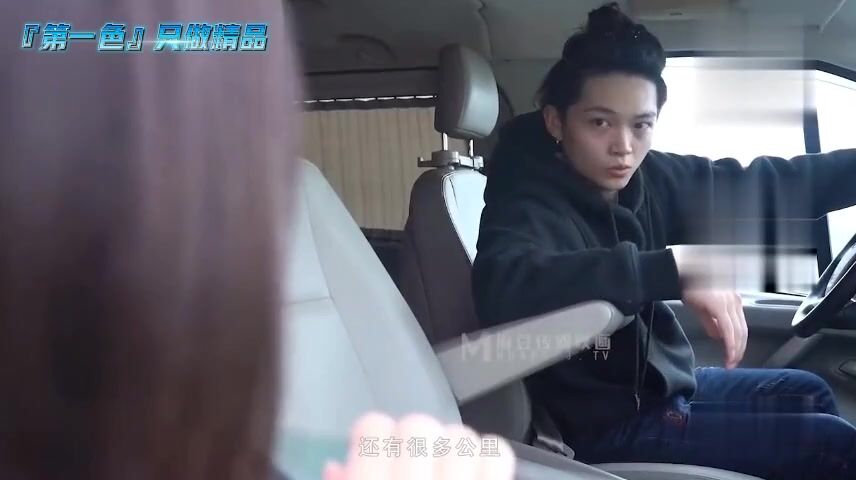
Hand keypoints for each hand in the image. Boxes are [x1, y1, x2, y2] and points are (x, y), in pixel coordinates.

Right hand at [322, 412, 515, 479]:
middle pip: (419, 425)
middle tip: (409, 459)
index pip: (373, 427)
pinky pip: (498, 454)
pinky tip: (476, 471)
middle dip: (412, 438)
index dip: (370, 432)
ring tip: (444, 467)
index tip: (371, 444)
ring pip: (460, 436)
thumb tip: (336, 466)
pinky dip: (488, 457)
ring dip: (451, 448)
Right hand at [672, 246, 746, 368]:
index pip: (741, 326)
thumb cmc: (689, 285)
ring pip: (738, 332)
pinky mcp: (719, 305)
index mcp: (732, 300)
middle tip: (732, 363)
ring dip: (735, 349)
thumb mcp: (702, 306)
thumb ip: (711, 322)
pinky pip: (728, 329)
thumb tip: (718, 337)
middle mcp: (734, 300)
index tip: (734, 357)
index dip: (739, 344)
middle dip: (739, 349)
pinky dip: (730, 343)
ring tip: (730, 361)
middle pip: (743, 331)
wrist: (679, 272)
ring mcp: (728, 302)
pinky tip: (727, 352)